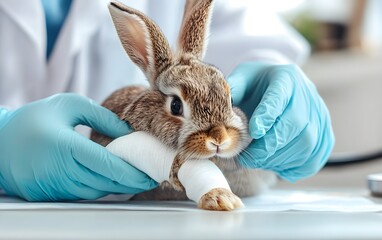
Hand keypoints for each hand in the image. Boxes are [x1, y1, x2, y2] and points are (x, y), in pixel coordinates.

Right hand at [0, 93, 156, 200]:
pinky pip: (82, 194)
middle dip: (133, 182)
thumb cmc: (34, 118)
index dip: (134, 172)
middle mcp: (60, 171)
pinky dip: (100, 188)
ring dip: (118, 187)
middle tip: (151, 176)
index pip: (109, 166)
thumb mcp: (69, 105)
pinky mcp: (49, 194)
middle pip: (106, 183)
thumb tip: (128, 133)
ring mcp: (53, 187)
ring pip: (96, 192)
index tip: (151, 172)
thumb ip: (102, 117)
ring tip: (136, 178)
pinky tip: (111, 180)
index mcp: (65, 146)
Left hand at [227, 62, 334, 181]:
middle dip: (269, 146)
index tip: (254, 132)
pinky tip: (279, 167)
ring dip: (280, 159)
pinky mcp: (325, 131)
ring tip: (259, 162)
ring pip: (307, 142)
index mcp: (284, 78)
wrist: (282, 86)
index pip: (278, 96)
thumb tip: (223, 110)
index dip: (267, 115)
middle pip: (295, 123)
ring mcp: (320, 114)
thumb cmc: (257, 85)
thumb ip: (232, 91)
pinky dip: (298, 167)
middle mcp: (307, 94)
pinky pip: (317, 155)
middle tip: (248, 158)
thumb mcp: (242, 79)